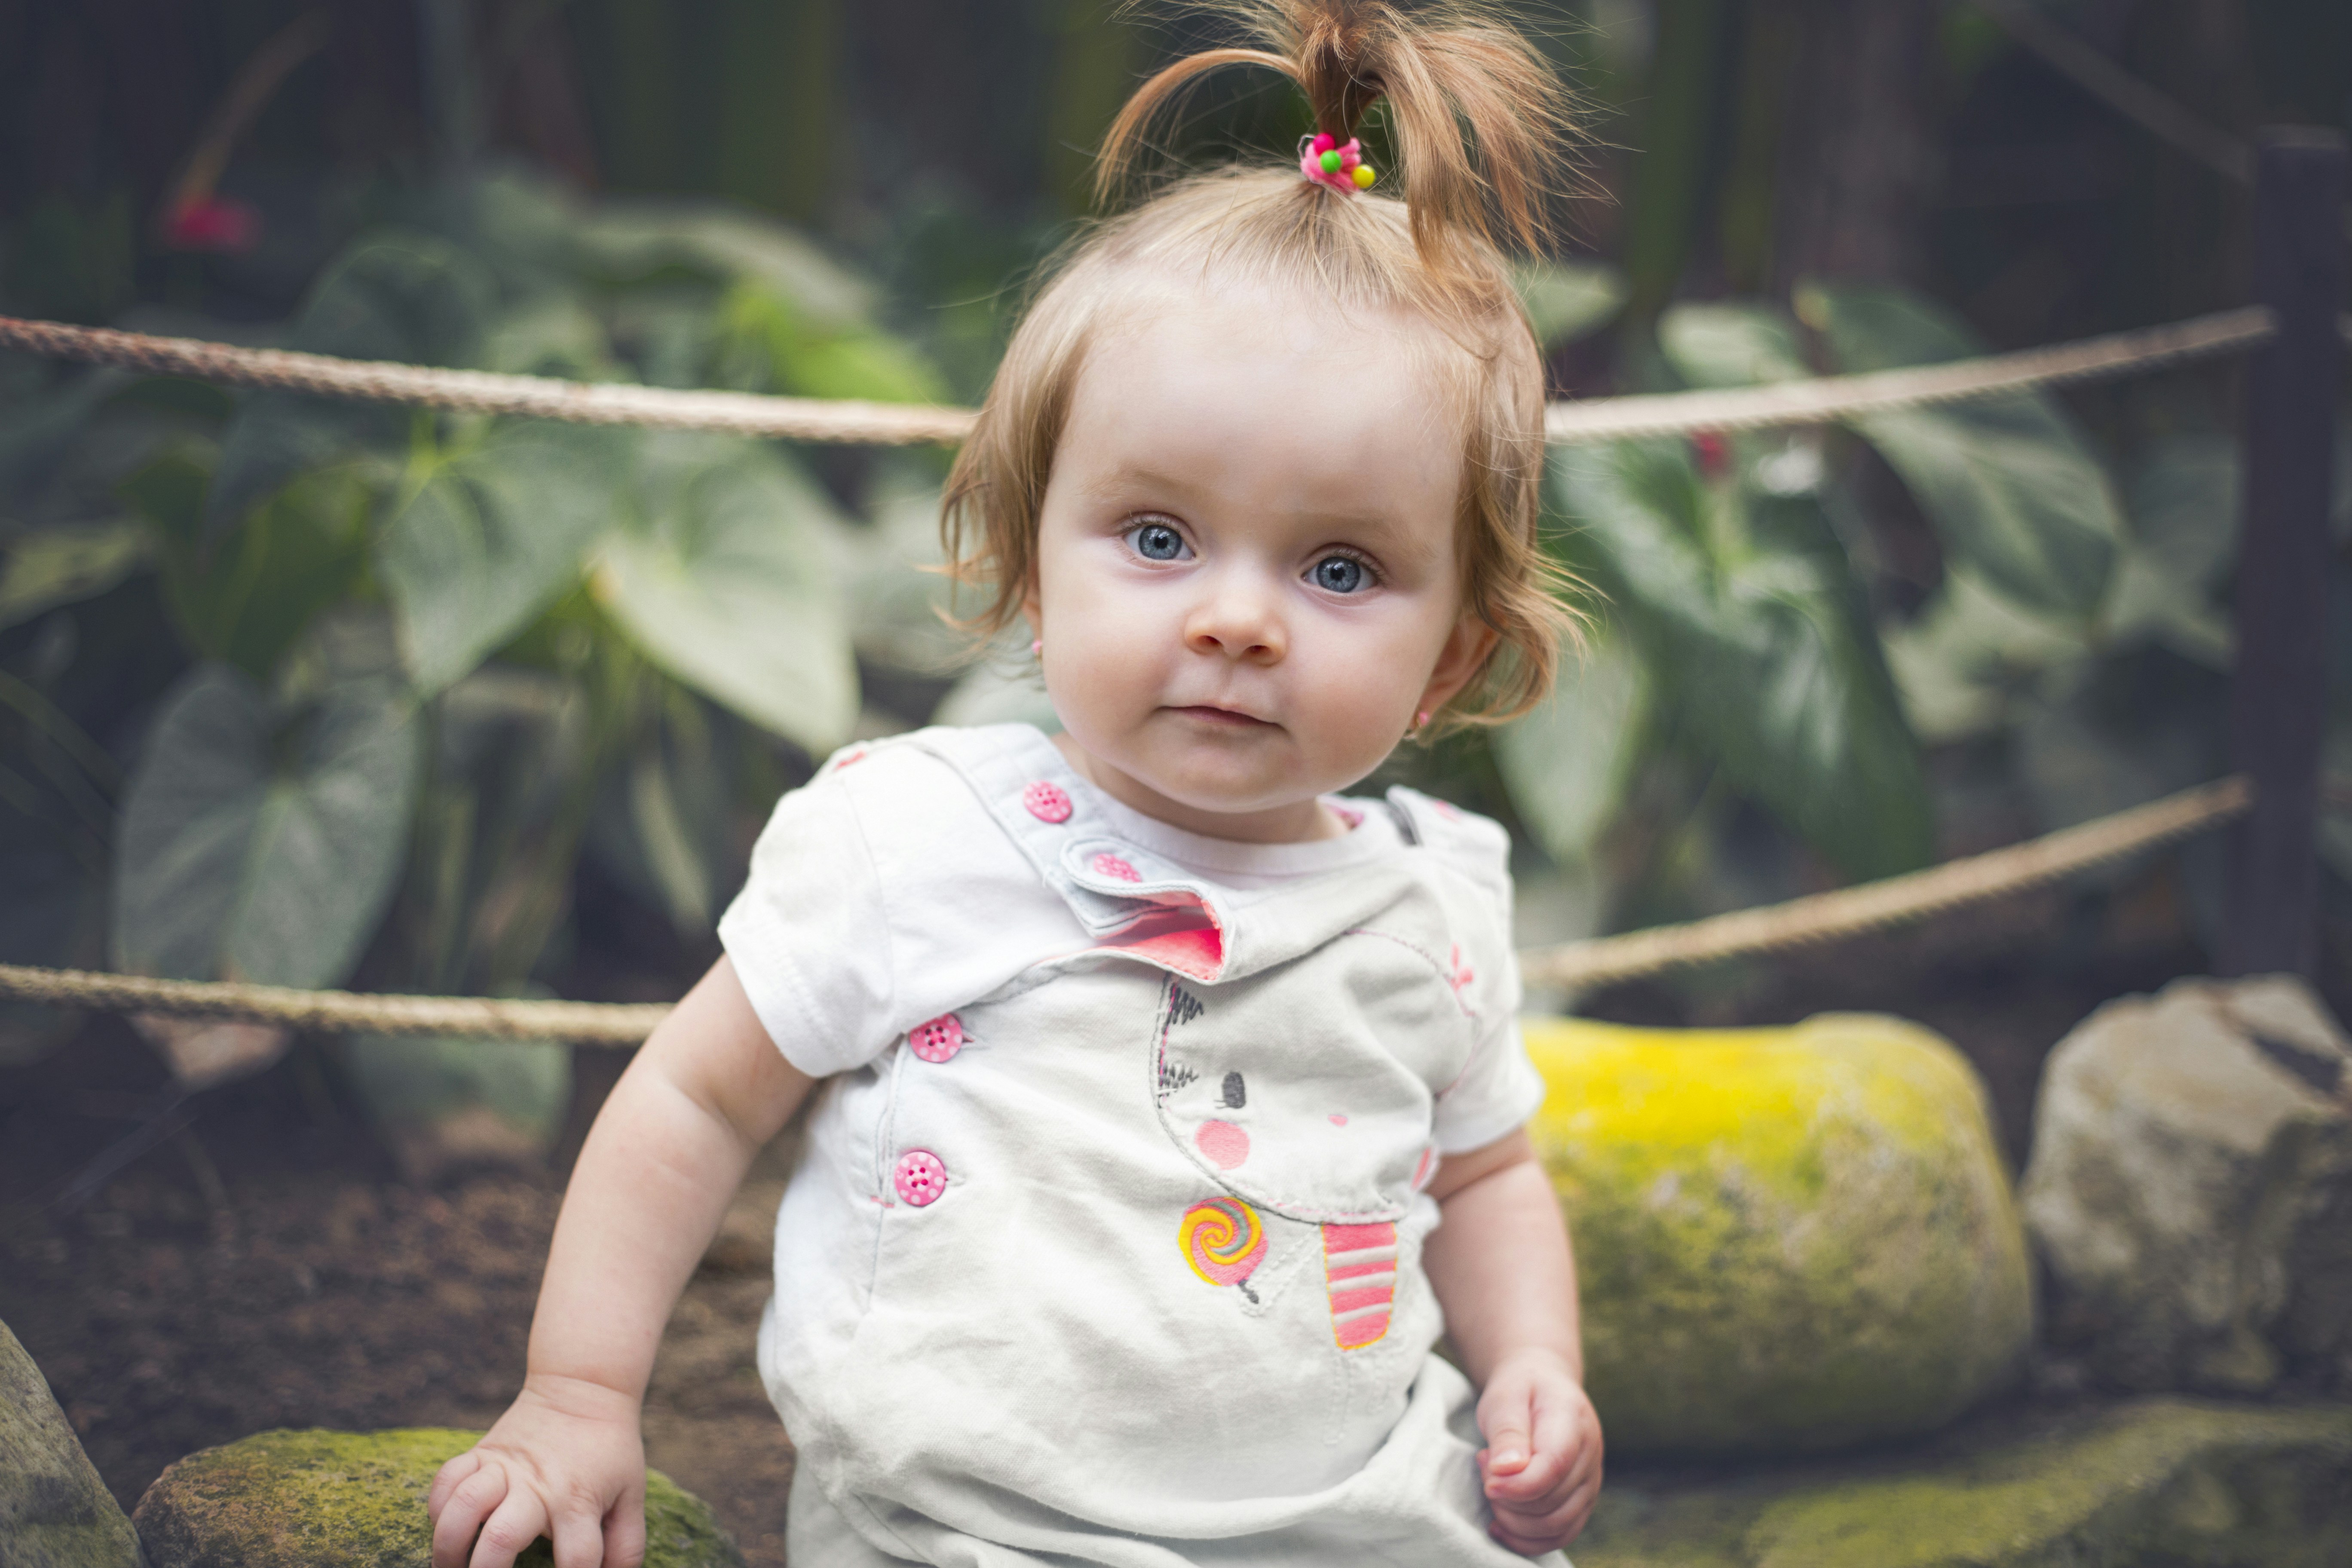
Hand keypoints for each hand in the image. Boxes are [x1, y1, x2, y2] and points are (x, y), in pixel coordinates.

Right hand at [428, 1374, 647, 1567]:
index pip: (577, 1558)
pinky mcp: (482, 1451)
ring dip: (448, 1546)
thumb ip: (627, 1545)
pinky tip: (444, 1524)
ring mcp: (505, 1467)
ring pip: (464, 1507)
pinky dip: (437, 1504)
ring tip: (449, 1567)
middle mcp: (538, 1487)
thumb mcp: (632, 1494)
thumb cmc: (611, 1450)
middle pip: (502, 1539)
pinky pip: (447, 1478)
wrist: (586, 1388)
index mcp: (579, 1502)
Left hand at [1474, 1347, 1603, 1556]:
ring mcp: (1590, 1482)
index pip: (1553, 1467)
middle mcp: (1590, 1455)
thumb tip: (1508, 1471)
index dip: (1517, 1485)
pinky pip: (1560, 1536)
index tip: (1487, 1481)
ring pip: (1556, 1526)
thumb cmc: (1519, 1390)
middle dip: (1508, 1498)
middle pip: (1552, 1503)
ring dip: (1513, 1519)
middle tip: (1485, 1465)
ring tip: (1493, 1484)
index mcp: (1573, 1421)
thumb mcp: (1504, 1398)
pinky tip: (1500, 1522)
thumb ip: (1508, 1432)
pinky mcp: (1582, 1501)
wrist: (1542, 1385)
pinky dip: (1527, 1539)